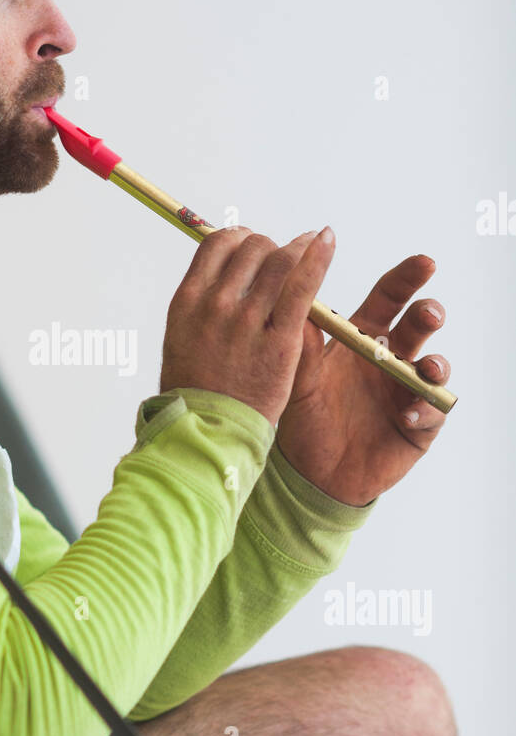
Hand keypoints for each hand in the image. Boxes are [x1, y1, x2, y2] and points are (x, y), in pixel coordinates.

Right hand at [159, 226, 335, 424]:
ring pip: (278, 260)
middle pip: (250, 248)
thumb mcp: (183, 339)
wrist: (206, 432)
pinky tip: (326, 239)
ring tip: (310, 245)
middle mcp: (215, 304)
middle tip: (282, 258)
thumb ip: (202, 306)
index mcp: (187, 300)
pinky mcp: (280, 339)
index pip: (216, 244)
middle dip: (270, 246)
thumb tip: (222, 279)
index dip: (239, 237)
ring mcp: (247, 321)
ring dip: (296, 249)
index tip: (251, 245)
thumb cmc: (196, 390)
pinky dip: (317, 255)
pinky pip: (302, 285)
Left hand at [275, 253, 450, 506]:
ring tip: (425, 368)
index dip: (407, 278)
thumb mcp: (299, 381)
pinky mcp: (418, 425)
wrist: (310, 473)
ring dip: (435, 363)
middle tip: (427, 313)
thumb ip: (303, 348)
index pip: (389, 298)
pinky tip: (406, 415)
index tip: (425, 262)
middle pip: (418, 325)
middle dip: (428, 314)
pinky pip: (432, 412)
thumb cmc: (305, 420)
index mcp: (362, 337)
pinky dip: (423, 410)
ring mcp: (407, 390)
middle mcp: (390, 358)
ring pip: (434, 366)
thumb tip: (300, 304)